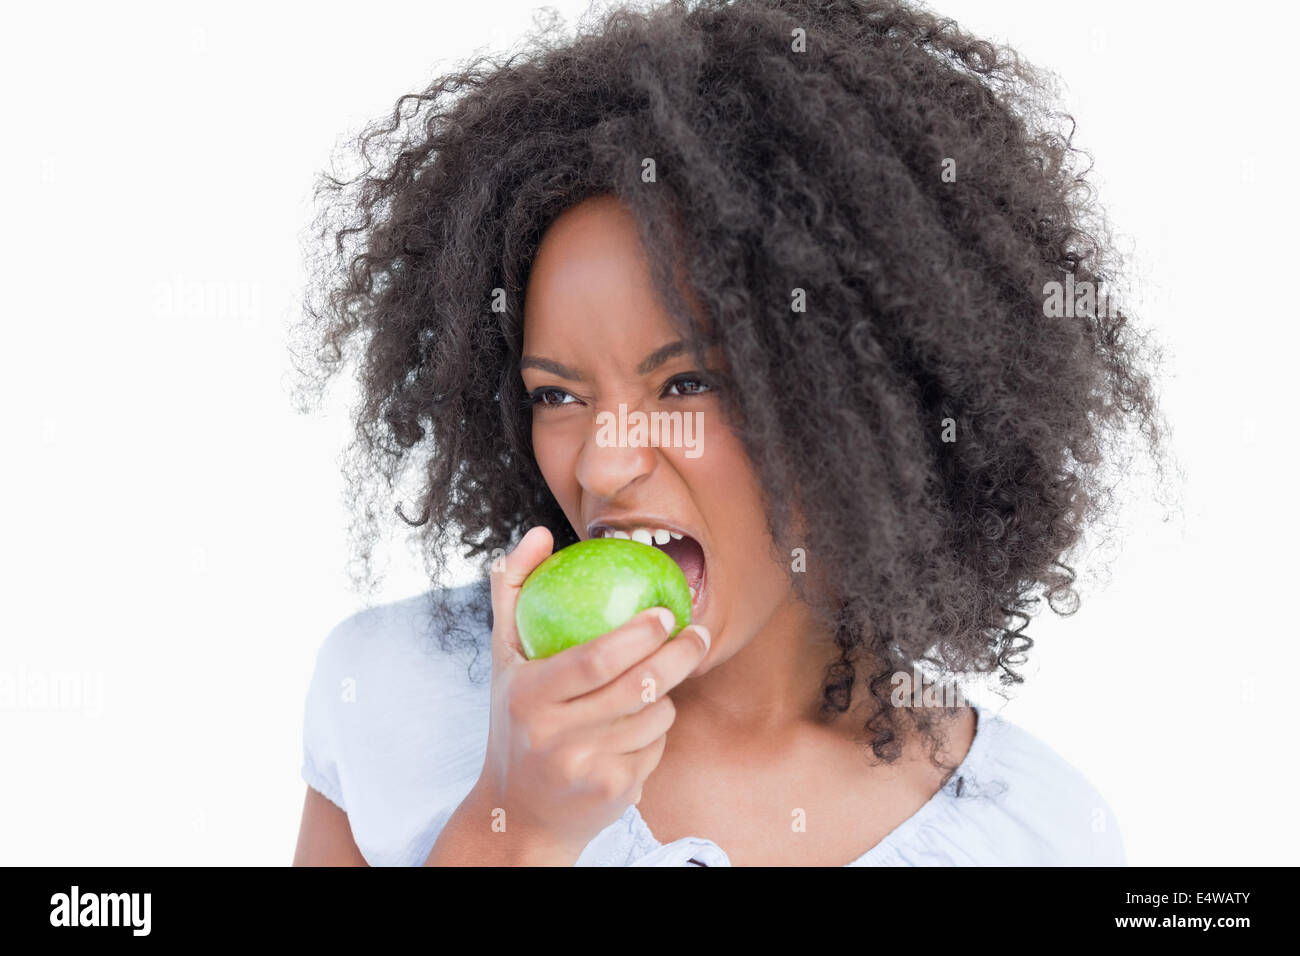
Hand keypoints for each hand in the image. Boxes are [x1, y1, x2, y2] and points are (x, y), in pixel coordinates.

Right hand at [473, 525, 710, 857]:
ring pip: (655, 715)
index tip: (665, 613)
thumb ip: (515, 591)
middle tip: (697, 631)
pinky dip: (655, 732)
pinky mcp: (613, 794)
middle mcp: (553, 736)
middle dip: (679, 655)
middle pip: (636, 687)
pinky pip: (657, 746)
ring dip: (665, 695)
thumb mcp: (504, 659)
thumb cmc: (515, 720)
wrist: (519, 813)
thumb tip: (540, 534)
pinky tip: (636, 729)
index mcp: (527, 696)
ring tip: (654, 684)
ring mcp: (585, 769)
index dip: (636, 635)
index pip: (593, 661)